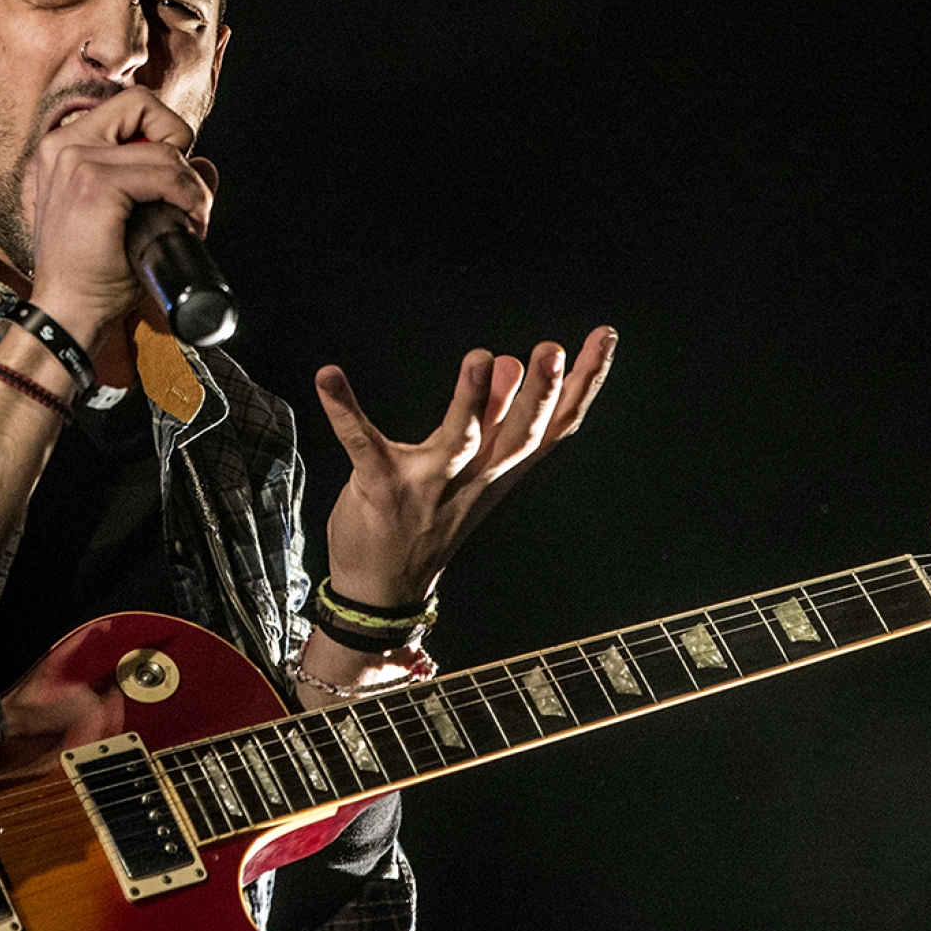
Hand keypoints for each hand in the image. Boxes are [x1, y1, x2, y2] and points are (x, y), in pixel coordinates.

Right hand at [22, 88, 217, 349]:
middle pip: (142, 103)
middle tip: (180, 188)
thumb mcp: (125, 216)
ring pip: (163, 147)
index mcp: (62, 147)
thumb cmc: (93, 274)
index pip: (127, 106)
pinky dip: (189, 197)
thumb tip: (205, 164)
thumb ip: (158, 182)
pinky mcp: (94, 184)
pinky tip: (187, 223)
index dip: (160, 134)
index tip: (166, 180)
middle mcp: (62, 145)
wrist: (67, 313)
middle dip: (176, 140)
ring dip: (190, 185)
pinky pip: (166, 172)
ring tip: (188, 218)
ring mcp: (76, 161)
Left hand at [317, 326, 616, 606]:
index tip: (602, 338)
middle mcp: (474, 480)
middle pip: (519, 437)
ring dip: (473, 400)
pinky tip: (328, 377)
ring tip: (481, 357)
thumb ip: (493, 419)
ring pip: (461, 443)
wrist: (382, 592)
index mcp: (500, 472)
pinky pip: (364, 444)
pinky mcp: (380, 489)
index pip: (554, 426)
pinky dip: (345, 411)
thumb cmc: (428, 519)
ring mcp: (428, 486)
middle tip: (551, 349)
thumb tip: (512, 361)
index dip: (582, 384)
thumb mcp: (473, 472)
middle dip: (540, 395)